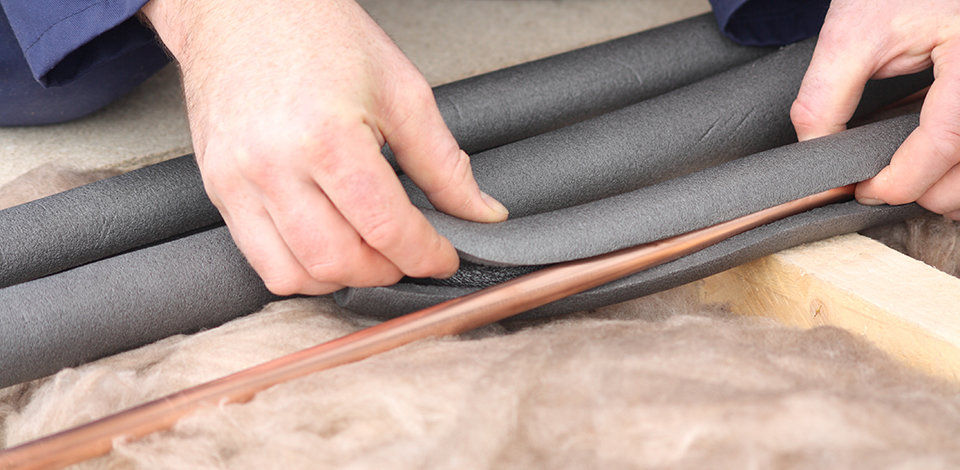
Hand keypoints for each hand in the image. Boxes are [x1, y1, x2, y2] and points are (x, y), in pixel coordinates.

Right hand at [141, 0, 507, 294]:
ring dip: (344, 278)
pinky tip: (328, 246)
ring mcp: (238, 181)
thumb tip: (481, 213)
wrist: (243, 7)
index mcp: (327, 137)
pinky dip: (302, 269)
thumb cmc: (319, 34)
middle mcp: (274, 166)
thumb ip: (444, 163)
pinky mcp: (219, 190)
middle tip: (410, 254)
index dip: (427, 255)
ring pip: (295, 274)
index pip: (387, 228)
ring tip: (370, 251)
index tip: (444, 256)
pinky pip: (261, 260)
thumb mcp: (402, 92)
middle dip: (388, 271)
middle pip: (340, 261)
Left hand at [790, 0, 959, 218]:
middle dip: (930, 191)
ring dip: (950, 185)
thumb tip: (815, 154)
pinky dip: (958, 165)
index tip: (867, 190)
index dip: (904, 178)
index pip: (947, 139)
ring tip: (908, 184)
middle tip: (883, 189)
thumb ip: (824, 98)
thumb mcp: (850, 37)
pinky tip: (933, 168)